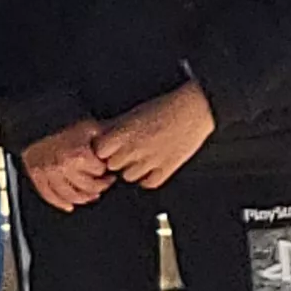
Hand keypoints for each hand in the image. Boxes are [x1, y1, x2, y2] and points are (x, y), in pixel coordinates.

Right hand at [18, 120, 113, 211]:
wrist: (36, 121)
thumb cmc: (63, 122)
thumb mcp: (89, 127)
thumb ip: (104, 141)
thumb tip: (119, 152)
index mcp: (78, 155)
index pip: (100, 172)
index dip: (106, 171)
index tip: (108, 170)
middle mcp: (63, 166)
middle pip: (88, 187)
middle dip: (99, 186)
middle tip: (104, 183)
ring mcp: (48, 172)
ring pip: (70, 195)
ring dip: (83, 198)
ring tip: (90, 194)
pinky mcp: (36, 175)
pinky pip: (49, 195)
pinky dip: (60, 203)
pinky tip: (69, 206)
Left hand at [94, 79, 217, 190]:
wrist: (194, 110)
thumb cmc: (164, 107)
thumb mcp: (132, 113)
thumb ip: (113, 127)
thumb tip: (97, 135)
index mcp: (123, 133)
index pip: (99, 152)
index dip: (103, 150)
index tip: (108, 148)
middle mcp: (134, 149)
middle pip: (112, 165)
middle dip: (117, 160)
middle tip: (128, 152)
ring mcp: (150, 161)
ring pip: (128, 177)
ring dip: (133, 169)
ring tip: (143, 156)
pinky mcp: (166, 170)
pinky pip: (148, 183)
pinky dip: (149, 178)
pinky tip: (153, 166)